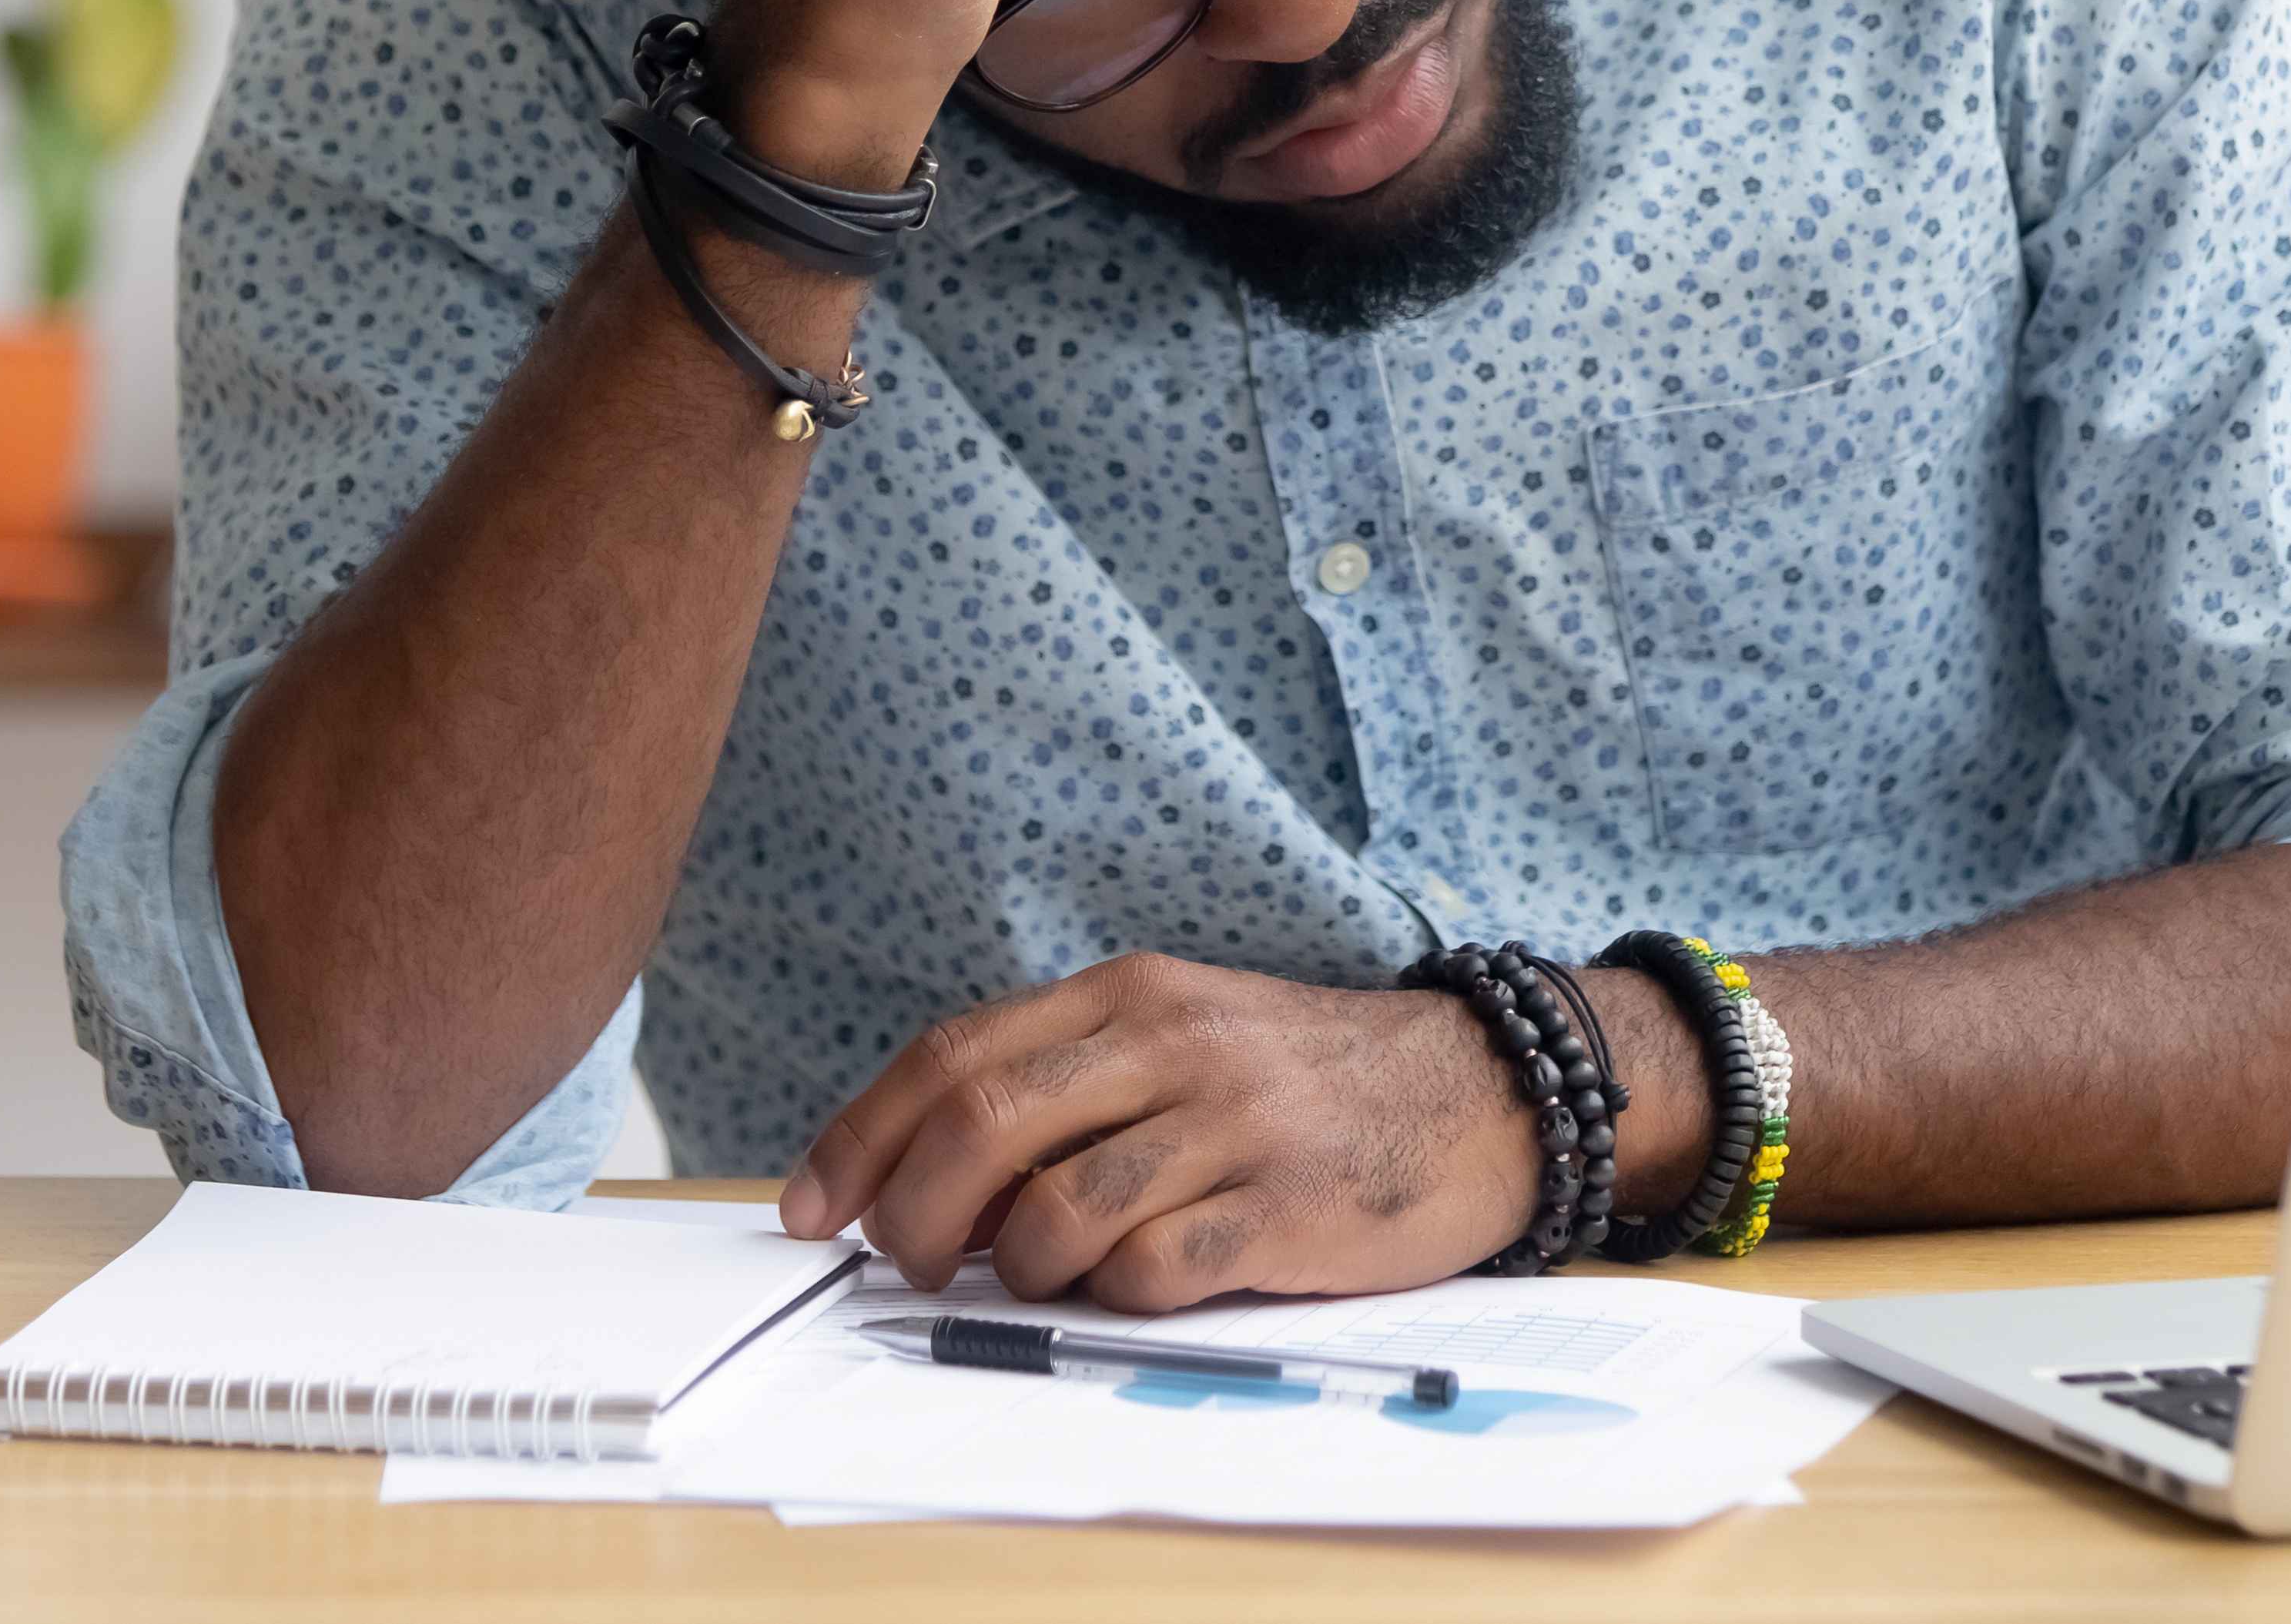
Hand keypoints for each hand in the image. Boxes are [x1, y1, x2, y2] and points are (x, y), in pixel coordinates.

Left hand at [777, 954, 1552, 1312]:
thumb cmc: (1307, 1078)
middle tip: (904, 1263)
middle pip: (980, 1127)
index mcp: (1128, 993)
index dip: (859, 1135)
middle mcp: (1170, 1044)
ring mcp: (1228, 1126)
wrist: (1482, 1090)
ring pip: (1054, 1211)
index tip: (808, 1205)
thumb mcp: (1181, 1038)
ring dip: (1015, 1269)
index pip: (951, 1055)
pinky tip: (1135, 1286)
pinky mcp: (1281, 1210)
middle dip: (909, 1213)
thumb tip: (933, 1183)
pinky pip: (1151, 1271)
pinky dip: (1113, 1297)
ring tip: (1036, 1279)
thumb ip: (1067, 1088)